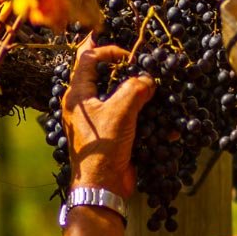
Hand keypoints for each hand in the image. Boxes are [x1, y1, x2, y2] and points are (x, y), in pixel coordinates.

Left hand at [61, 35, 155, 198]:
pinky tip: (158, 111)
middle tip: (139, 61)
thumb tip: (148, 79)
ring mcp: (97, 119)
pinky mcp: (110, 132)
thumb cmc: (104, 147)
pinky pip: (125, 114)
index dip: (106, 49)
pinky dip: (141, 111)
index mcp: (78, 95)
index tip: (129, 54)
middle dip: (122, 67)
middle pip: (100, 74)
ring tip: (151, 82)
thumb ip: (135, 88)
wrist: (103, 186)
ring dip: (134, 88)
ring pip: (115, 93)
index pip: (86, 58)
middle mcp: (84, 104)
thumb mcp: (121, 111)